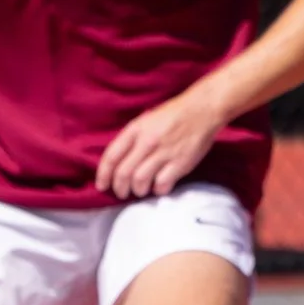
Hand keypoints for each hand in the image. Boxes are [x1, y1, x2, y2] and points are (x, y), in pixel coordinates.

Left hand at [95, 90, 225, 199]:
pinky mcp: (180, 163)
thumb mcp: (145, 121)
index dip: (103, 174)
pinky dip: (158, 190)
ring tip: (141, 191)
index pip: (112, 156)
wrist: (201, 111)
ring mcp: (164, 153)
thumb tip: (120, 161)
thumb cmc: (172, 115)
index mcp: (135, 130)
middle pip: (124, 173)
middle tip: (121, 193)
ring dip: (138, 190)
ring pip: (140, 181)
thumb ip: (132, 139)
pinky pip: (162, 184)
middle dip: (119, 188)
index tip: (102, 185)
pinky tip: (160, 187)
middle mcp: (147, 142)